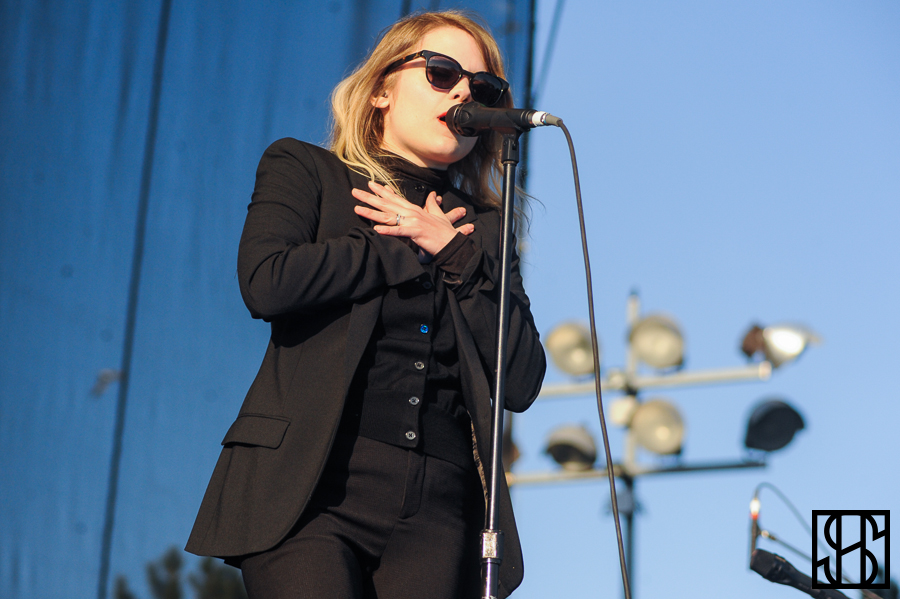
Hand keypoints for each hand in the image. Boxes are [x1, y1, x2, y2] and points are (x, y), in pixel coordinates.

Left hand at [352, 181, 474, 255]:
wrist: (454, 244)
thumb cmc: (446, 232)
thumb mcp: (439, 216)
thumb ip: (433, 204)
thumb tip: (433, 194)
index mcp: (415, 210)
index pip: (396, 198)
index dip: (383, 191)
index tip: (371, 185)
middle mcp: (412, 213)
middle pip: (387, 204)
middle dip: (370, 197)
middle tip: (355, 191)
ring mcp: (413, 222)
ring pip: (388, 216)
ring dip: (371, 212)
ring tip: (357, 208)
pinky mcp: (415, 233)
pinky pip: (399, 232)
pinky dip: (387, 231)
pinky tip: (375, 230)